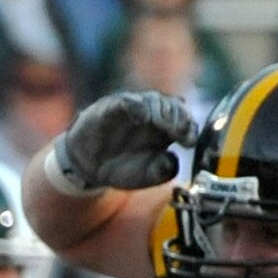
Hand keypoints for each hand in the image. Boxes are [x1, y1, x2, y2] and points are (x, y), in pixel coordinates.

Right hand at [47, 89, 195, 194]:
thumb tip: (173, 160)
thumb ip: (163, 171)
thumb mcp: (146, 176)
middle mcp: (155, 115)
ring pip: (155, 100)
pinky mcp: (115, 106)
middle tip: (177, 133)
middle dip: (179, 119)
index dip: (189, 130)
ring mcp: (136, 108)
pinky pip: (128, 101)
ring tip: (160, 124)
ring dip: (161, 112)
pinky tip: (141, 117)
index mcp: (167, 130)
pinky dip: (137, 106)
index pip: (186, 122)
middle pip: (175, 107)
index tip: (188, 143)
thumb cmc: (121, 168)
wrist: (88, 166)